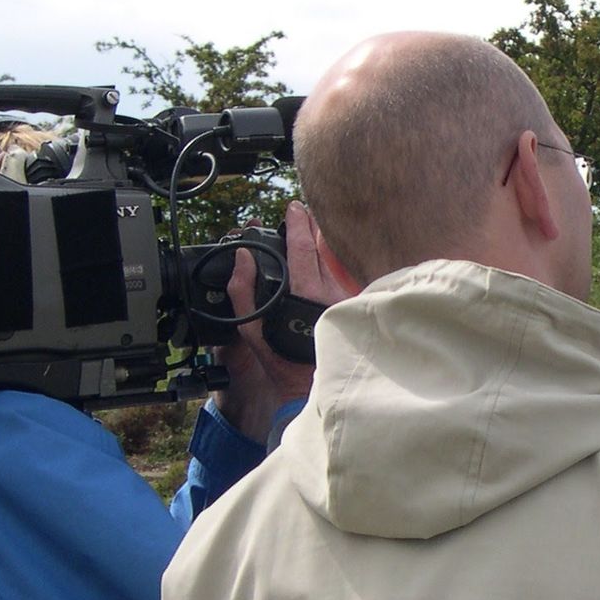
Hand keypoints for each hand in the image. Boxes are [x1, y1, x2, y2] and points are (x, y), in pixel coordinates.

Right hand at [210, 201, 349, 441]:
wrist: (307, 391)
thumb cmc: (281, 363)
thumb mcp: (251, 330)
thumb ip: (242, 291)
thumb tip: (242, 258)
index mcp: (305, 296)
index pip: (303, 249)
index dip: (298, 224)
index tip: (294, 209)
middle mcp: (332, 296)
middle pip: (327, 248)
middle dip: (316, 225)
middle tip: (306, 212)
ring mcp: (348, 301)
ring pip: (341, 261)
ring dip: (329, 241)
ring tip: (318, 226)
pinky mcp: (357, 308)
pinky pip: (349, 277)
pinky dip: (340, 261)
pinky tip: (334, 253)